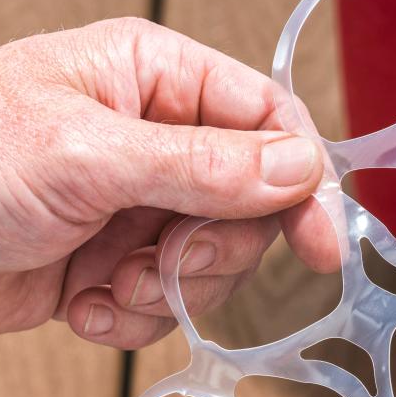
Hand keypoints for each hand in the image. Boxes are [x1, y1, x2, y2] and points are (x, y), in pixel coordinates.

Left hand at [0, 18, 337, 344]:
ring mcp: (131, 204)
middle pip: (249, 205)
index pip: (268, 119)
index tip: (318, 246)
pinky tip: (77, 307)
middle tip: (163, 265)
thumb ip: (201, 165)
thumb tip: (300, 167)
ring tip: (105, 288)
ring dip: (163, 295)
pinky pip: (161, 305)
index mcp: (152, 78)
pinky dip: (125, 319)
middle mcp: (152, 138)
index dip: (302, 183)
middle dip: (210, 252)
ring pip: (210, 265)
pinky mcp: (107, 263)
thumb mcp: (85, 156)